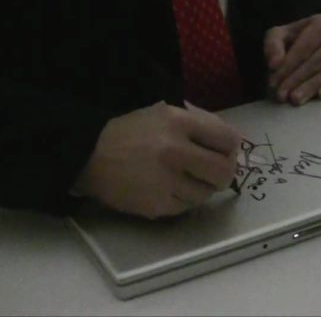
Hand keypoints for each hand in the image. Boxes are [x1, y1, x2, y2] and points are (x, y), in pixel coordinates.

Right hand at [72, 101, 239, 218]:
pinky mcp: (156, 205)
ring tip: (185, 178)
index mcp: (178, 122)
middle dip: (223, 172)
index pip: (228, 139)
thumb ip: (199, 122)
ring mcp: (165, 181)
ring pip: (207, 193)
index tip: (224, 151)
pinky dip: (183, 199)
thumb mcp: (164, 112)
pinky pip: (186, 207)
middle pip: (224, 171)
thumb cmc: (130, 131)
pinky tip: (169, 188)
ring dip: (201, 187)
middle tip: (213, 171)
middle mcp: (174, 151)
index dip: (231, 147)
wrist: (87, 155)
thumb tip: (233, 141)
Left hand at [264, 14, 320, 105]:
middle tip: (282, 95)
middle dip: (297, 79)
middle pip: (318, 61)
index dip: (288, 65)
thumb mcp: (278, 36)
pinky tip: (319, 96)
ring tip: (295, 99)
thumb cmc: (295, 40)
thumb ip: (273, 46)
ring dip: (311, 87)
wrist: (314, 45)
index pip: (305, 46)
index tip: (273, 82)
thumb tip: (275, 64)